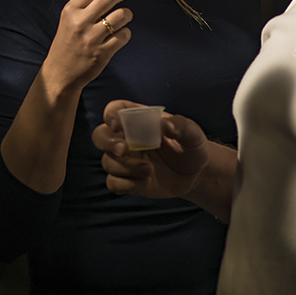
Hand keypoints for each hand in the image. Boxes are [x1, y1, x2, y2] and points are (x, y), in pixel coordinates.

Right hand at [40, 0, 138, 95]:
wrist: (60, 72)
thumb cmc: (67, 42)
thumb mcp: (69, 19)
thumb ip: (87, 4)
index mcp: (71, 9)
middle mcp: (81, 21)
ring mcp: (92, 38)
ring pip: (122, 15)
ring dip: (128, 14)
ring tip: (123, 18)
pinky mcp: (102, 52)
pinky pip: (124, 35)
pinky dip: (126, 33)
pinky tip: (119, 36)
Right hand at [93, 99, 210, 199]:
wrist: (196, 174)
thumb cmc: (191, 147)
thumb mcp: (192, 133)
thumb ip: (181, 126)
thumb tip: (166, 125)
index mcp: (137, 120)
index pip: (114, 110)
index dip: (111, 115)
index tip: (117, 124)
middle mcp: (126, 138)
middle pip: (99, 135)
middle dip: (106, 142)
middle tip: (123, 149)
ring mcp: (125, 160)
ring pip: (107, 162)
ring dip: (125, 167)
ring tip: (149, 170)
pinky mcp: (127, 180)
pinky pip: (112, 183)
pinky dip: (126, 184)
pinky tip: (145, 181)